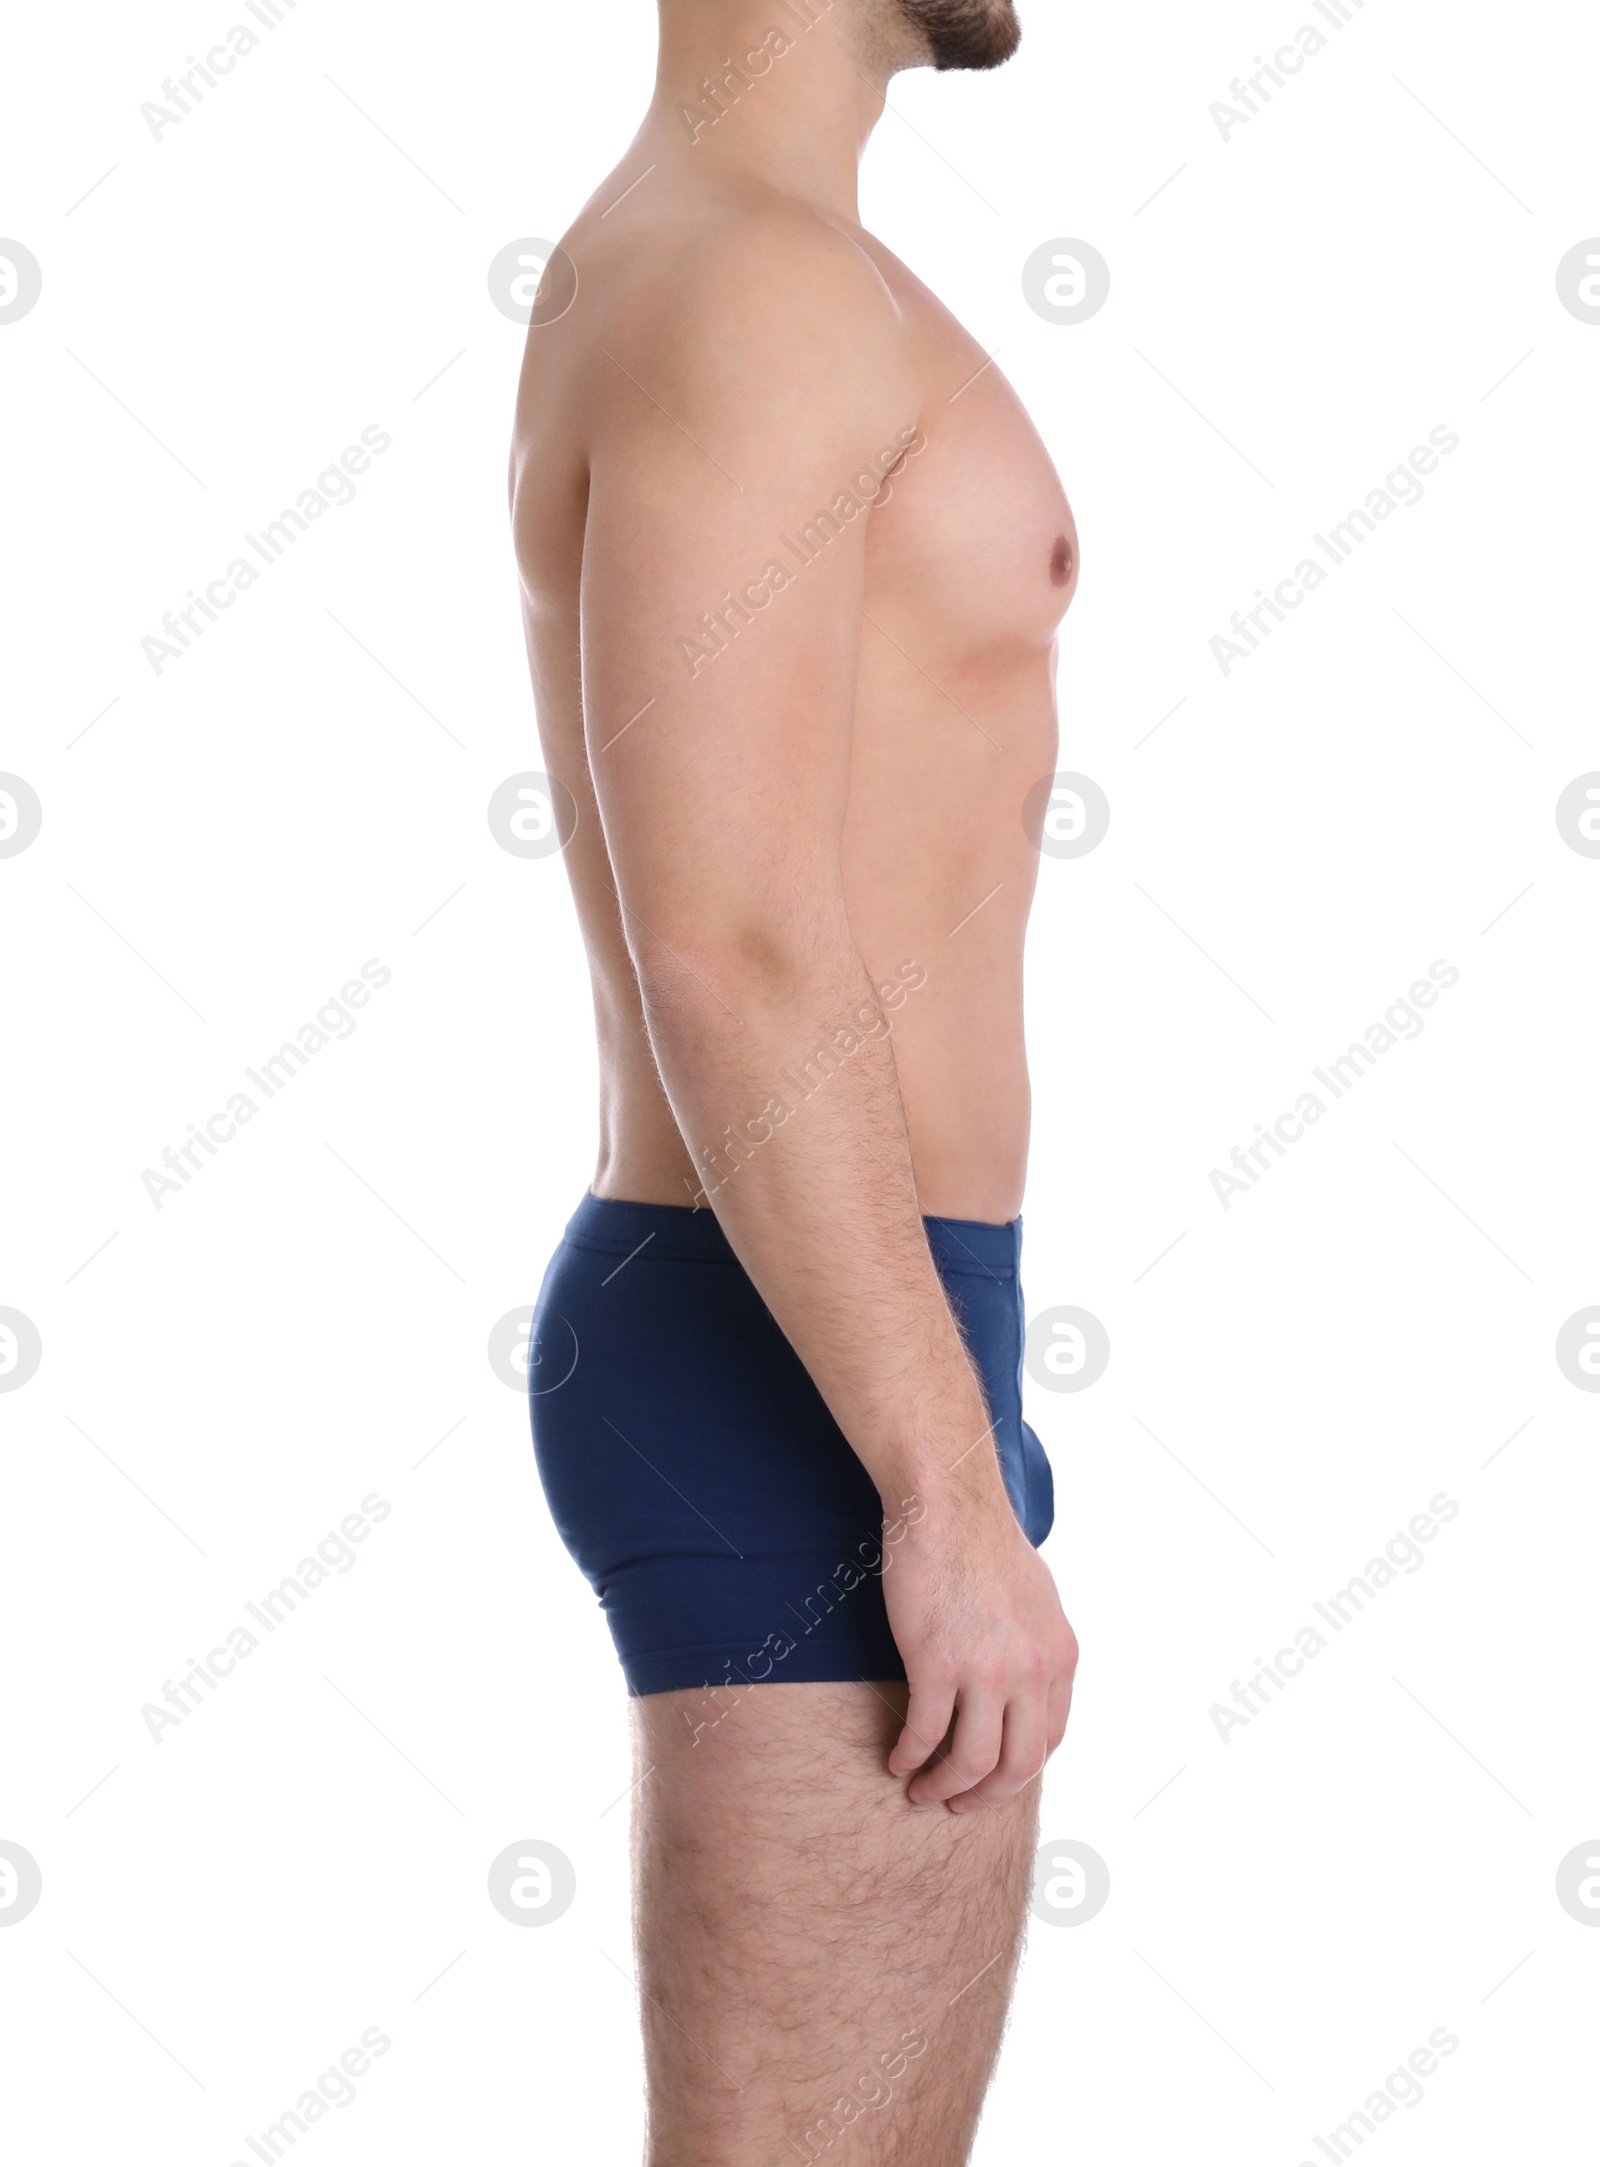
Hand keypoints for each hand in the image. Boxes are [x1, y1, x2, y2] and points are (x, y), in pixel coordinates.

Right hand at [881, 1493, 1077, 1810]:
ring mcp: (987, 1670)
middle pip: (1018, 1766)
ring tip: (921, 1791)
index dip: (1017, 1770)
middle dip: (986, 1796)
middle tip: (957, 1803)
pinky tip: (897, 1760)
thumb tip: (1027, 1677)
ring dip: (945, 1787)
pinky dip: (909, 1756)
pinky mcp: (938, 1662)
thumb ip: (1036, 1644)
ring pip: (973, 1761)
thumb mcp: (1036, 1598)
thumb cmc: (981, 1540)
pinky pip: (926, 1732)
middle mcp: (1033, 1670)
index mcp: (1060, 1656)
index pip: (1049, 1739)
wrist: (948, 1503)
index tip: (991, 1778)